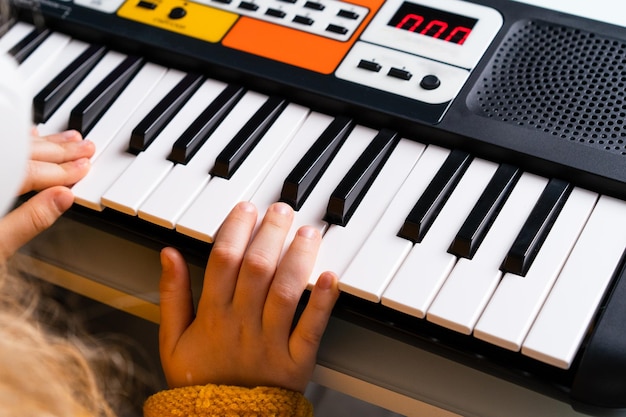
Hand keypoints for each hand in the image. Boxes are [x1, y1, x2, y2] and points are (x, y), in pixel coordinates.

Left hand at [0, 129, 93, 258]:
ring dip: (40, 144)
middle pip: (17, 152)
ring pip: (6, 146)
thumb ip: (29, 220)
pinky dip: (16, 144)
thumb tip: (62, 198)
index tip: (83, 166)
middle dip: (55, 150)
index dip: (60, 170)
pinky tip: (30, 137)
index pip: (26, 170)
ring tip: (66, 140)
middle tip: (83, 147)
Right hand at [158, 201, 339, 392]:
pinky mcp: (296, 361)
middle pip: (258, 269)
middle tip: (283, 209)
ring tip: (309, 233)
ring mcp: (270, 343)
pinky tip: (330, 278)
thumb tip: (169, 253)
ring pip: (285, 291)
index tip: (246, 208)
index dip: (236, 230)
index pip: (224, 261)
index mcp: (213, 316)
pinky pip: (310, 329)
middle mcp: (242, 325)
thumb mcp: (172, 340)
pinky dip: (322, 303)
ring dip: (298, 258)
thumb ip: (172, 294)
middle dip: (271, 233)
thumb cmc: (200, 381)